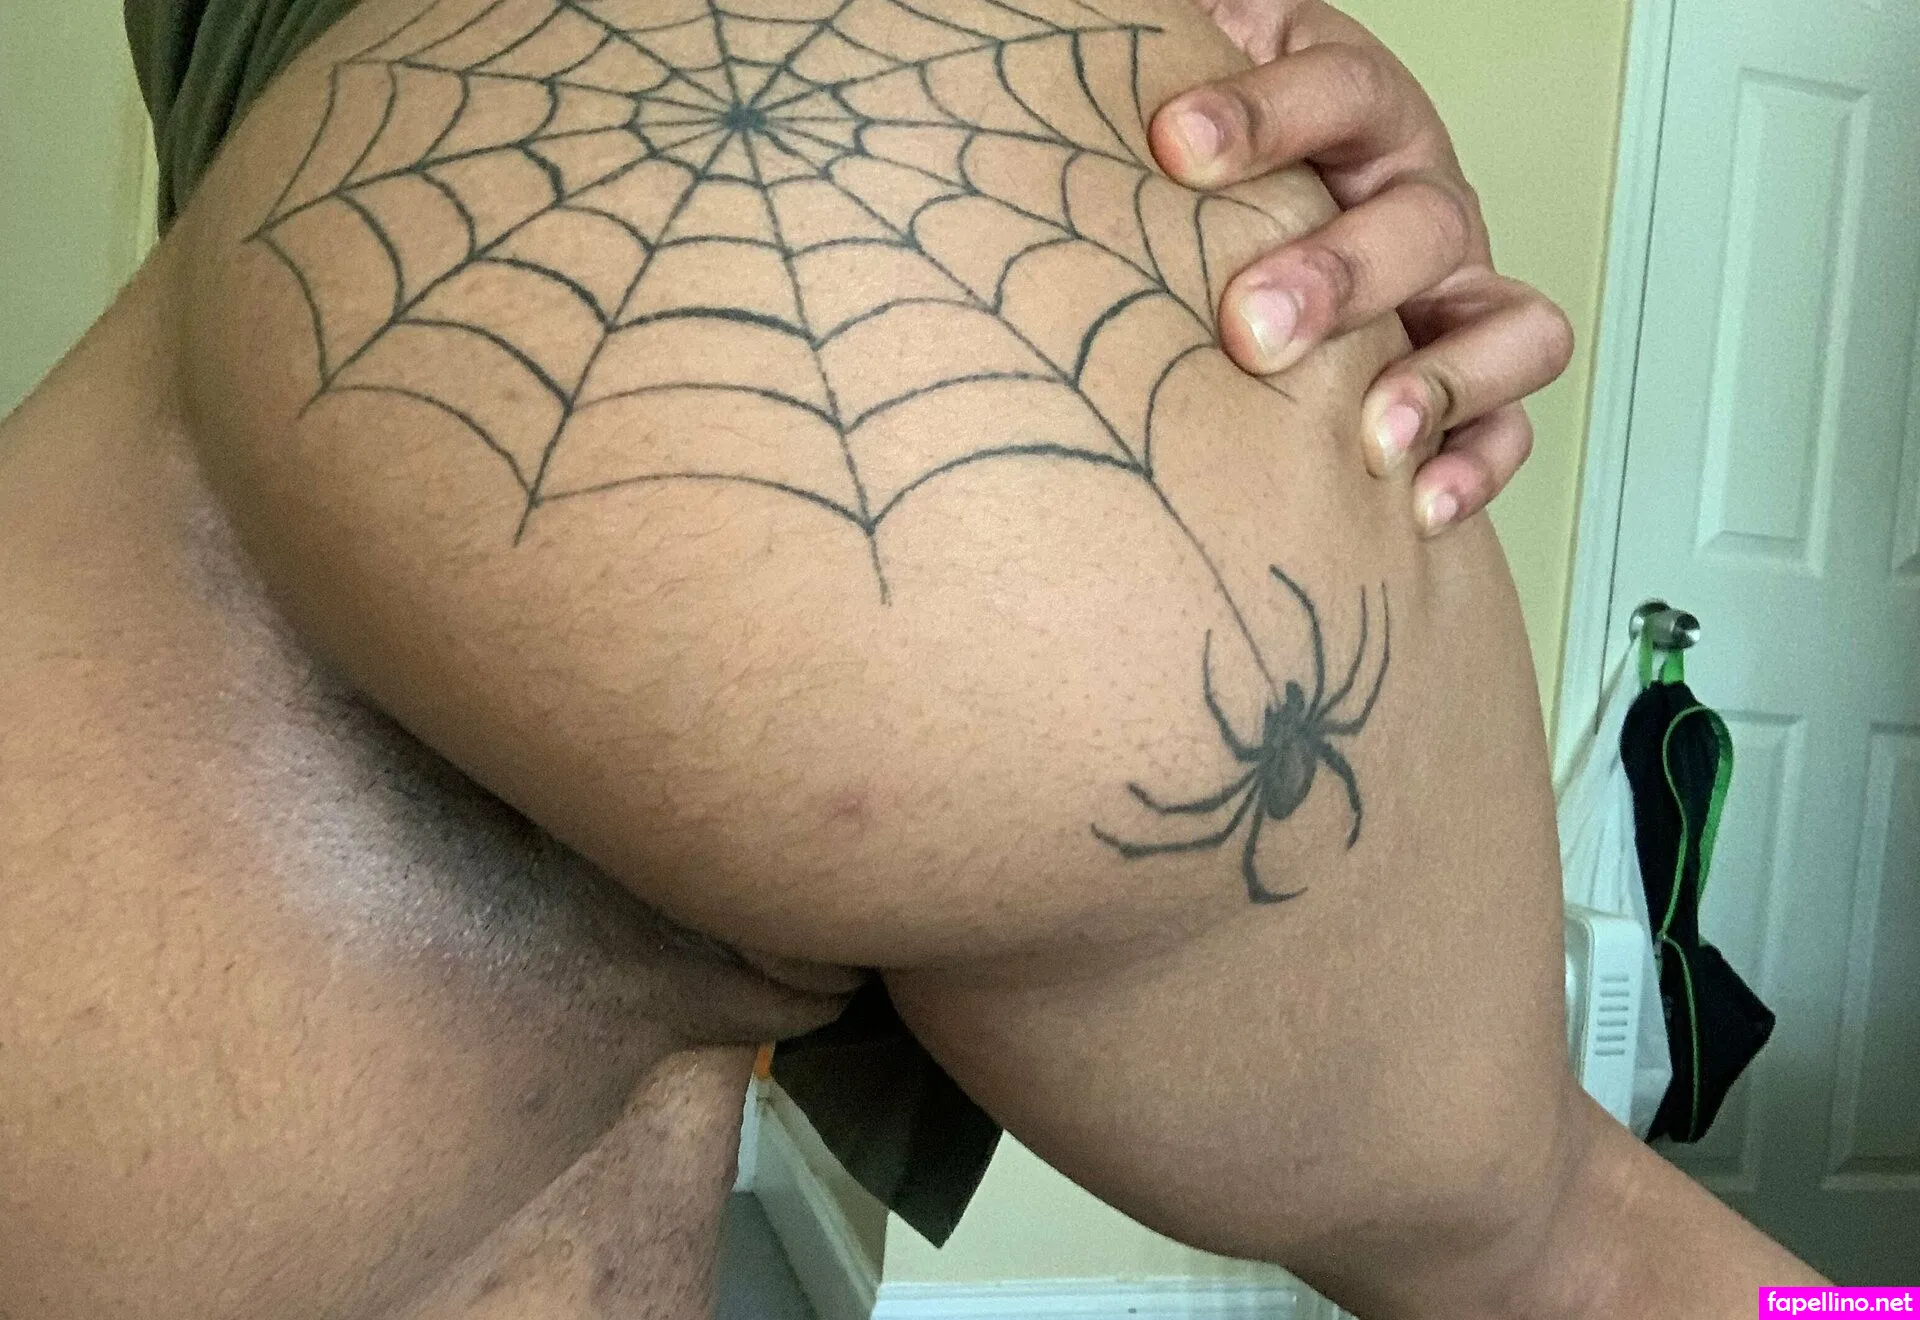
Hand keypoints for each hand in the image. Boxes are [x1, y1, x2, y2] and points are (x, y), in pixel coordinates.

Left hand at [1150, 0, 1574, 533]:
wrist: (1231, 249)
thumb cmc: (1199, 186)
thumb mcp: (1183, 102)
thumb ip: (1160, 55)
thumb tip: (1082, 2)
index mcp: (1357, 115)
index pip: (1341, 86)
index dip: (1269, 112)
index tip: (1174, 143)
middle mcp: (1420, 200)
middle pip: (1422, 219)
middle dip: (1341, 276)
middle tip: (1250, 326)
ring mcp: (1456, 297)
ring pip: (1506, 322)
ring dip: (1442, 380)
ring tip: (1371, 429)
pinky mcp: (1471, 388)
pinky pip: (1509, 424)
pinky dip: (1478, 463)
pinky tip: (1415, 504)